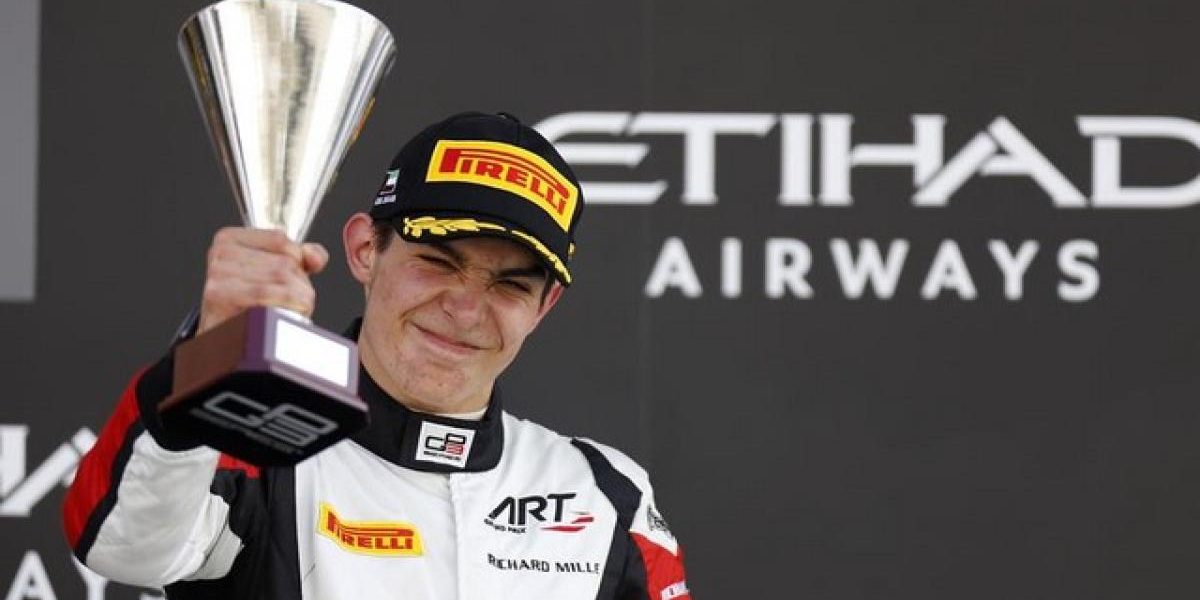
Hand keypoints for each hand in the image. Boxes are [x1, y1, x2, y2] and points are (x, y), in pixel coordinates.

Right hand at [197, 227, 329, 334]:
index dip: (295, 261)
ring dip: (296, 299)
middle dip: (297, 285)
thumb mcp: (274, 272)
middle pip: (284, 262)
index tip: (289, 277)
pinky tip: (281, 316)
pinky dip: (285, 307)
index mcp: (230, 239)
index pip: (280, 239)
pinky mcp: (220, 297)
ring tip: (284, 310)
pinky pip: (267, 294)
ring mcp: (218, 275)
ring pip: (282, 278)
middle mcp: (221, 253)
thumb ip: (300, 257)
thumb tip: (315, 257)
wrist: (224, 338)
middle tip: (288, 301)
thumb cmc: (247, 305)